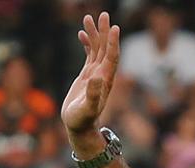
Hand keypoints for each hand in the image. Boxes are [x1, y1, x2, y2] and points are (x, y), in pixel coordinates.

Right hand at [62, 12, 120, 138]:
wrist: (79, 127)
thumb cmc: (83, 120)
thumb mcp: (88, 108)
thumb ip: (94, 95)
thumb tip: (97, 78)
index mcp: (105, 80)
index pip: (112, 57)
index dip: (113, 42)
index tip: (114, 27)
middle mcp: (103, 75)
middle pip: (106, 49)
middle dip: (104, 32)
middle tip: (103, 14)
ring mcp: (95, 74)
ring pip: (97, 49)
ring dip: (94, 34)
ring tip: (88, 17)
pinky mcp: (87, 76)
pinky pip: (89, 55)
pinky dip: (87, 44)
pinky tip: (82, 33)